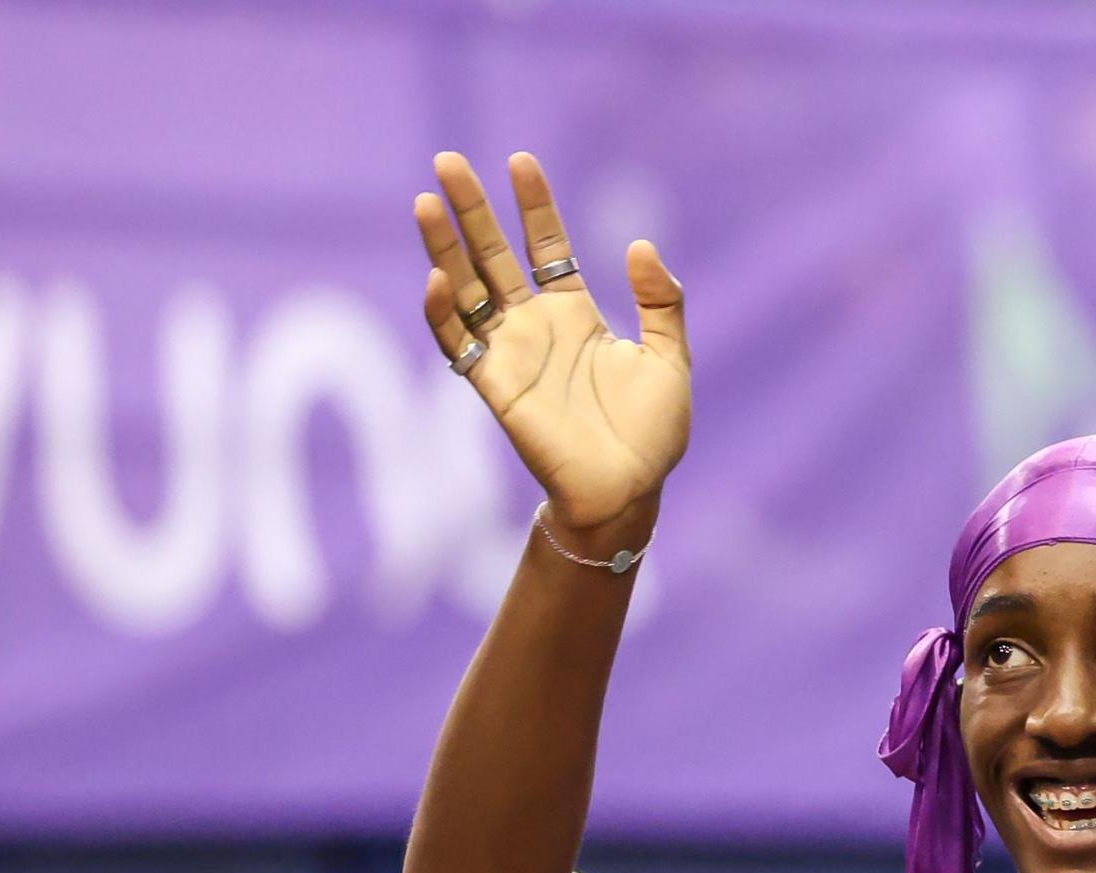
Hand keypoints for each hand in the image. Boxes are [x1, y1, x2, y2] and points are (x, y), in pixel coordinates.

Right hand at [415, 151, 689, 529]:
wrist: (630, 490)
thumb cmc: (652, 432)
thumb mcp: (669, 356)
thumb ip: (661, 301)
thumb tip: (640, 244)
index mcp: (574, 314)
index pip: (545, 246)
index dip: (534, 206)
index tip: (521, 162)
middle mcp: (535, 327)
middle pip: (493, 256)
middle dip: (472, 210)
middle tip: (448, 160)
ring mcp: (510, 354)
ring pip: (465, 290)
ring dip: (443, 248)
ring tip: (427, 201)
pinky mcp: (494, 386)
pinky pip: (458, 344)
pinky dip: (443, 314)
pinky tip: (438, 278)